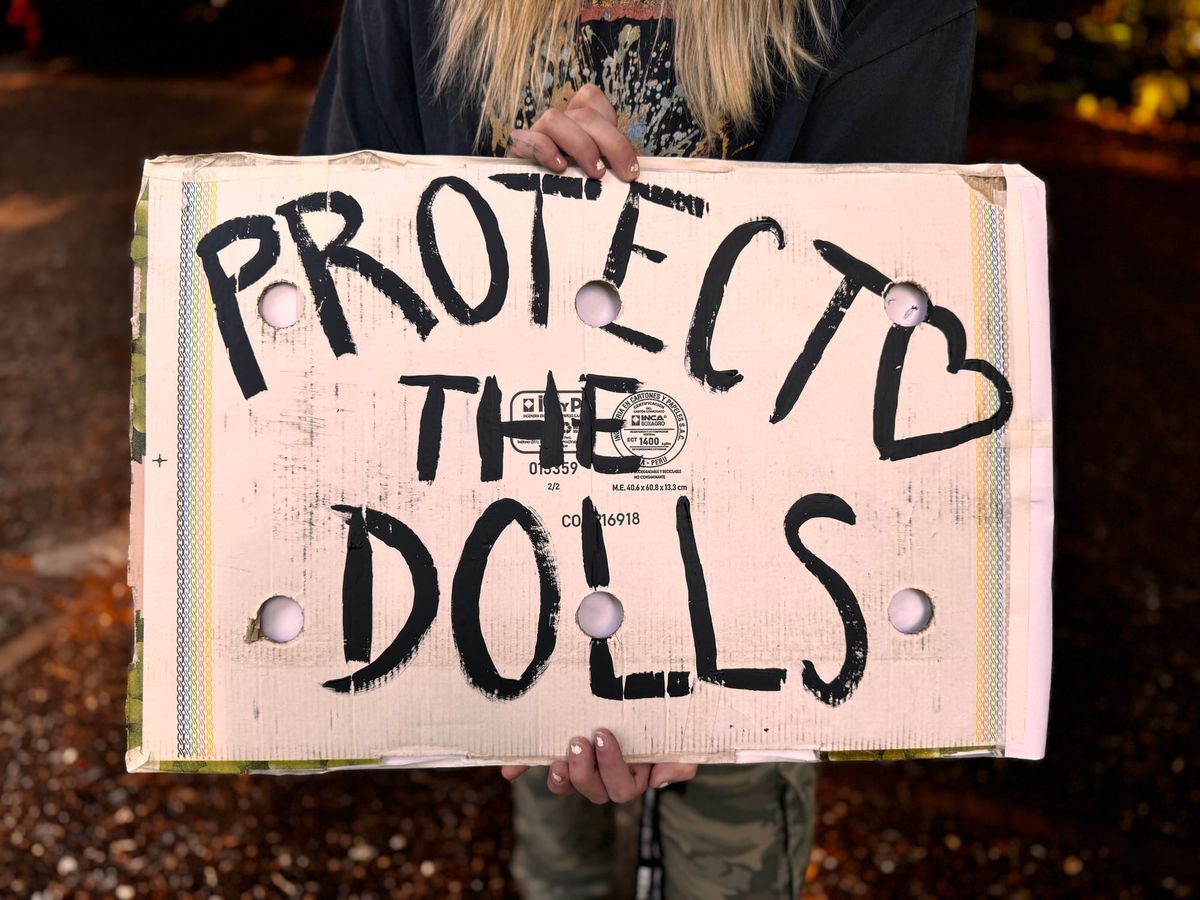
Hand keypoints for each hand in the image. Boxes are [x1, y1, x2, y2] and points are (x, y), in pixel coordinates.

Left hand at [500, 729, 697, 803]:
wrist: (647, 694)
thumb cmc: (663, 721)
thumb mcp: (678, 738)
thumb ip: (679, 762)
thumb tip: (660, 779)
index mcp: (633, 775)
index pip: (622, 787)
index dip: (611, 767)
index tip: (602, 736)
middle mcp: (606, 776)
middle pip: (594, 790)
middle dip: (585, 770)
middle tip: (579, 741)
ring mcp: (582, 766)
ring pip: (568, 785)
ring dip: (561, 775)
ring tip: (559, 754)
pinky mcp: (560, 753)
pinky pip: (541, 766)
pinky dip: (524, 768)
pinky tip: (510, 770)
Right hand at [505, 84, 640, 181]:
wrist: (523, 206)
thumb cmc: (566, 189)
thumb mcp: (591, 175)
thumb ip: (607, 166)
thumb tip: (633, 175)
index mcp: (573, 122)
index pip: (589, 97)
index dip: (610, 121)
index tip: (630, 164)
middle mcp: (556, 123)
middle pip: (585, 115)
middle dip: (612, 144)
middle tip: (626, 174)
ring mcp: (536, 134)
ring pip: (554, 118)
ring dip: (581, 145)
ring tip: (596, 173)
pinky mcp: (518, 150)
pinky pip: (527, 139)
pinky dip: (546, 151)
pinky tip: (560, 169)